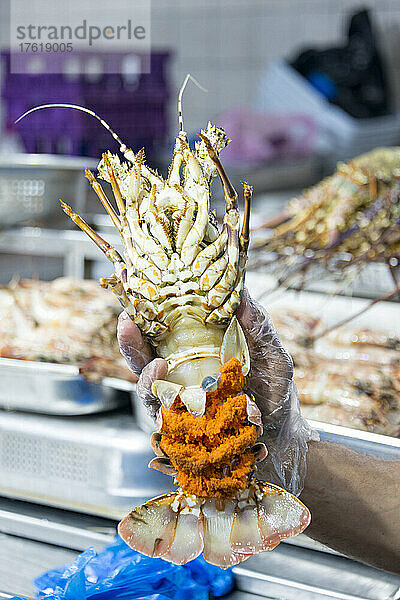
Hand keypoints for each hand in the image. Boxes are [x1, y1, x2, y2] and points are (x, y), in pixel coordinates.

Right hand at [117, 290, 316, 494]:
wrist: (282, 435)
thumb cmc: (274, 392)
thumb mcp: (271, 354)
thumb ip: (258, 326)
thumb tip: (243, 294)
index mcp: (198, 348)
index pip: (166, 326)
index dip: (147, 308)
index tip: (135, 290)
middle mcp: (182, 370)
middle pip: (145, 352)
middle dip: (130, 337)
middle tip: (126, 321)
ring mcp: (178, 397)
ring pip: (146, 381)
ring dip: (143, 370)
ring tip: (156, 364)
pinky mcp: (180, 424)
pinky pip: (160, 411)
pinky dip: (161, 400)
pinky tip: (169, 391)